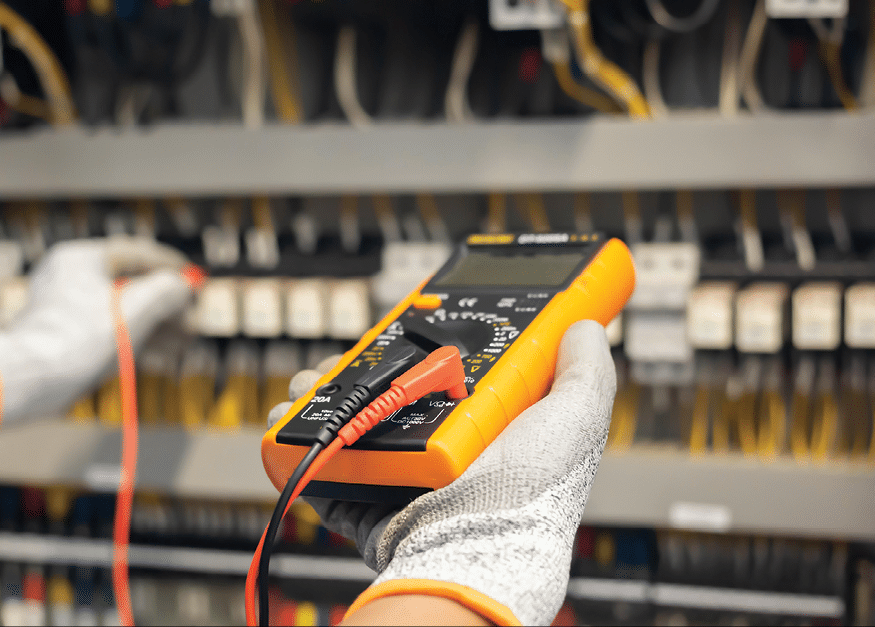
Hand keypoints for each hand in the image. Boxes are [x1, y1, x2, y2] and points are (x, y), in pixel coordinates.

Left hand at [0, 238, 198, 435]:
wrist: (28, 381)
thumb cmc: (76, 341)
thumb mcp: (133, 311)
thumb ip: (165, 292)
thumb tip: (181, 286)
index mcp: (79, 259)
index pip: (135, 253)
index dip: (170, 267)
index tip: (193, 279)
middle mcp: (68, 278)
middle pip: (128, 284)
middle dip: (165, 304)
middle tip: (192, 317)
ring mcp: (63, 307)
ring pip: (119, 311)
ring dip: (155, 325)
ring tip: (184, 340)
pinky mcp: (62, 336)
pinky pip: (105, 329)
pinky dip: (133, 338)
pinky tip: (160, 353)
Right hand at [269, 320, 615, 625]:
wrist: (476, 546)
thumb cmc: (530, 494)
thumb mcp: (575, 422)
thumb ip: (585, 373)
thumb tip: (585, 327)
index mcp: (482, 432)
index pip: (445, 379)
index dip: (422, 351)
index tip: (401, 328)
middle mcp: (439, 455)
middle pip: (388, 398)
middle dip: (356, 372)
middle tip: (342, 356)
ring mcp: (401, 480)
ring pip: (350, 428)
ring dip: (320, 402)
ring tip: (307, 384)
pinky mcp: (369, 504)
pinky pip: (326, 472)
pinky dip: (299, 451)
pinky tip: (289, 424)